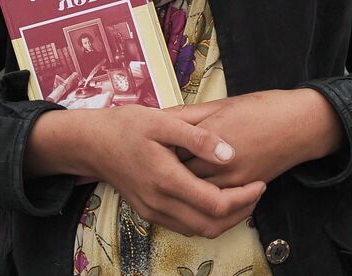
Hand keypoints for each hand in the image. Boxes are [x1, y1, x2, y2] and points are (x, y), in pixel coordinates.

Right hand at [25, 106, 264, 238]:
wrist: (91, 143)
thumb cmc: (127, 126)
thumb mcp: (163, 121)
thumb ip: (198, 138)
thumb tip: (229, 154)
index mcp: (166, 179)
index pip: (216, 205)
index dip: (244, 198)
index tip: (259, 182)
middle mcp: (160, 203)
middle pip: (211, 226)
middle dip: (241, 212)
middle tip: (257, 190)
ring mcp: (153, 211)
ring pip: (199, 230)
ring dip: (225, 219)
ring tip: (243, 194)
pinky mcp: (149, 212)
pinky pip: (185, 226)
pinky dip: (206, 218)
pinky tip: (216, 197)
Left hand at [169, 89, 343, 187]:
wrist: (300, 124)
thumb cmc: (263, 108)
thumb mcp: (224, 103)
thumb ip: (191, 114)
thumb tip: (162, 117)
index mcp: (211, 134)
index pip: (173, 149)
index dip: (160, 149)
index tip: (151, 147)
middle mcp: (220, 160)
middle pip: (181, 173)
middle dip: (168, 169)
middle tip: (156, 167)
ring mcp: (233, 178)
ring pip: (196, 192)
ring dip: (184, 187)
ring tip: (173, 180)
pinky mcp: (245, 188)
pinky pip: (216, 199)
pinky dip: (203, 196)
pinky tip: (194, 190)